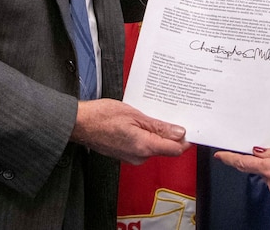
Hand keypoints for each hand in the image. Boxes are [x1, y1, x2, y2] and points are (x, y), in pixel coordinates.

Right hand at [70, 99, 189, 164]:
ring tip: (151, 114)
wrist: (79, 124)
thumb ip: (158, 126)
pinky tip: (140, 122)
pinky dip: (146, 135)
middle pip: (165, 148)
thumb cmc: (102, 117)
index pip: (175, 150)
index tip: (190, 127)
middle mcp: (139, 156)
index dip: (185, 139)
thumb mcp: (134, 115)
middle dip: (170, 133)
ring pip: (154, 146)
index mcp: (144, 146)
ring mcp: (131, 157)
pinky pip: (143, 146)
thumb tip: (178, 132)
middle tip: (170, 113)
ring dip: (156, 132)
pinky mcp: (125, 154)